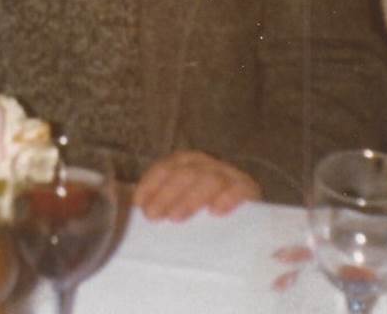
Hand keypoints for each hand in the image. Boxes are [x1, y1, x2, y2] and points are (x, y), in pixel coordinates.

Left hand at [134, 150, 261, 220]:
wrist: (246, 223)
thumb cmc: (200, 213)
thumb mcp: (179, 205)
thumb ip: (162, 204)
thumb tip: (136, 213)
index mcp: (186, 163)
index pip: (165, 167)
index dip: (150, 184)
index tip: (138, 204)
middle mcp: (206, 164)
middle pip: (184, 173)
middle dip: (165, 194)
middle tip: (153, 216)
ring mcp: (229, 174)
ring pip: (209, 178)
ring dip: (190, 197)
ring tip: (177, 217)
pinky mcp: (249, 189)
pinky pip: (239, 188)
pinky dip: (227, 197)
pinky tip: (216, 211)